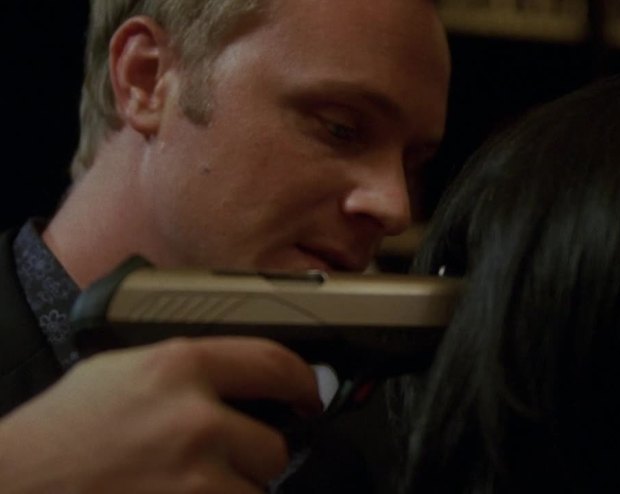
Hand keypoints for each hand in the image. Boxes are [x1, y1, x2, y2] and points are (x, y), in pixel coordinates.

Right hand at [0, 336, 321, 492]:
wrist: (15, 485)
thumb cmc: (58, 435)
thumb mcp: (120, 371)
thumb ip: (183, 367)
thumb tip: (237, 374)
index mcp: (179, 367)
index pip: (275, 362)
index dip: (303, 382)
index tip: (309, 397)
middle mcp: (196, 418)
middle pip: (274, 445)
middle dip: (253, 458)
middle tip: (218, 462)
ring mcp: (195, 476)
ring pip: (256, 490)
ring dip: (231, 493)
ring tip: (184, 487)